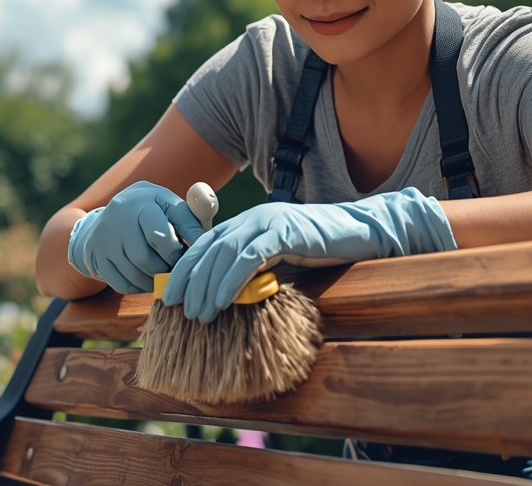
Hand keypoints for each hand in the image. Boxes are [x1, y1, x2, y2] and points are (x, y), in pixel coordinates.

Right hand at [67, 181, 206, 293]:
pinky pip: (121, 283)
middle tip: (175, 269)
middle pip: (144, 258)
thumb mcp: (174, 208)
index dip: (175, 251)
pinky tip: (148, 279)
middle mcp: (118, 216)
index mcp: (143, 200)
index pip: (159, 234)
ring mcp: (103, 236)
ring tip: (164, 274)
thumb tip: (207, 238)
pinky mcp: (95, 255)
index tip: (184, 255)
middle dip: (164, 269)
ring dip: (154, 280)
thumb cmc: (157, 213)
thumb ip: (196, 217)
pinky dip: (139, 287)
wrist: (114, 216)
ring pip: (132, 273)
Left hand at [161, 187, 455, 321]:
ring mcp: (267, 222)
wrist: (362, 232)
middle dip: (187, 280)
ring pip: (223, 254)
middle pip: (207, 249)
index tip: (169, 296)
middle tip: (174, 308)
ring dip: (206, 286)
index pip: (205, 245)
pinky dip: (231, 281)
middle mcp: (252, 218)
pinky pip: (249, 259)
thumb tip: (229, 298)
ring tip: (196, 313)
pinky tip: (222, 302)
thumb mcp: (282, 259)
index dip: (184, 270)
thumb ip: (256, 270)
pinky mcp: (283, 232)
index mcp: (247, 223)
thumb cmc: (323, 248)